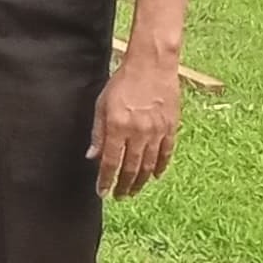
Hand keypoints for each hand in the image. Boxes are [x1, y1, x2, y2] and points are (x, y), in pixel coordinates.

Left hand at [90, 54, 181, 198]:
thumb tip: (92, 157)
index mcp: (118, 127)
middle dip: (123, 186)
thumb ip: (98, 133)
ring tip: (133, 191)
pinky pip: (166, 153)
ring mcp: (156, 131)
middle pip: (131, 168)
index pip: (111, 162)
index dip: (106, 180)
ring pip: (149, 165)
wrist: (152, 65)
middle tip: (119, 196)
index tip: (102, 192)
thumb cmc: (123, 82)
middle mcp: (138, 132)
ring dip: (140, 181)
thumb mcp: (102, 105)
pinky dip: (161, 167)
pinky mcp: (170, 127)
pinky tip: (155, 176)